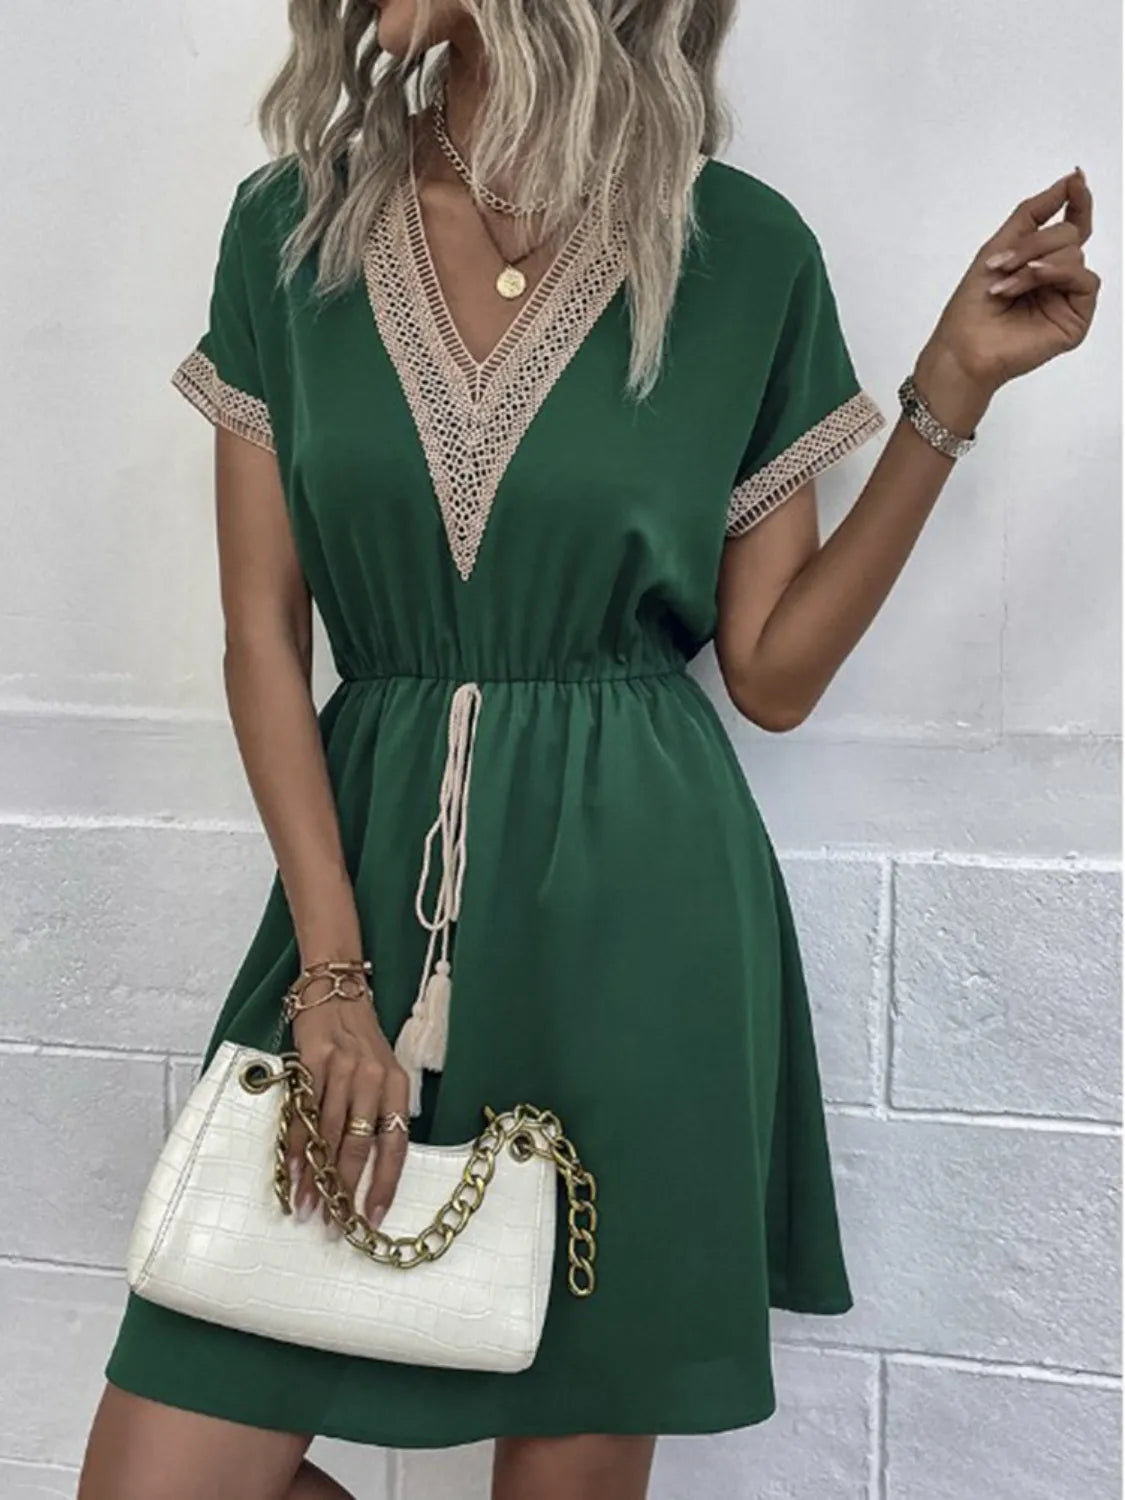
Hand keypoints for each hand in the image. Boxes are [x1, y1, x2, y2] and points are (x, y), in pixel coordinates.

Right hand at [285, 976, 409, 1236]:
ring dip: (316, 1176)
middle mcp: (373, 1078)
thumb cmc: (359, 1040)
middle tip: (335, 1224)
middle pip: (359, 1145)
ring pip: (328, 1134)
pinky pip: (302, 1113)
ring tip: (309, 1208)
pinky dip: (295, 1146)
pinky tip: (291, 1172)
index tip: (372, 1218)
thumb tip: (371, 1169)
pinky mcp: (311, 1062)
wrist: (335, 989)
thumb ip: (380, 1112)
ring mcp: (342, 1069)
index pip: (395, 1143)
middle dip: (345, 1189)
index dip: (384, 1184)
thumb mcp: (383, 1072)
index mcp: (397, 1084)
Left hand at [920, 168, 1100, 408]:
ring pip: (1075, 254)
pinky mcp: (1076, 318)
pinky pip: (1085, 280)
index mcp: (1042, 260)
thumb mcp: (999, 245)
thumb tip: (1070, 179)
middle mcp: (1059, 277)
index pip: (1071, 224)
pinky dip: (1057, 274)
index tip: (1075, 179)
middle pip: (1070, 234)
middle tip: (1000, 264)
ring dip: (1035, 265)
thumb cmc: (972, 305)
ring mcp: (1068, 298)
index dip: (1077, 200)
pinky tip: (1033, 280)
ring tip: (1005, 286)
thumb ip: (1034, 212)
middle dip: (1034, 243)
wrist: (964, 346)